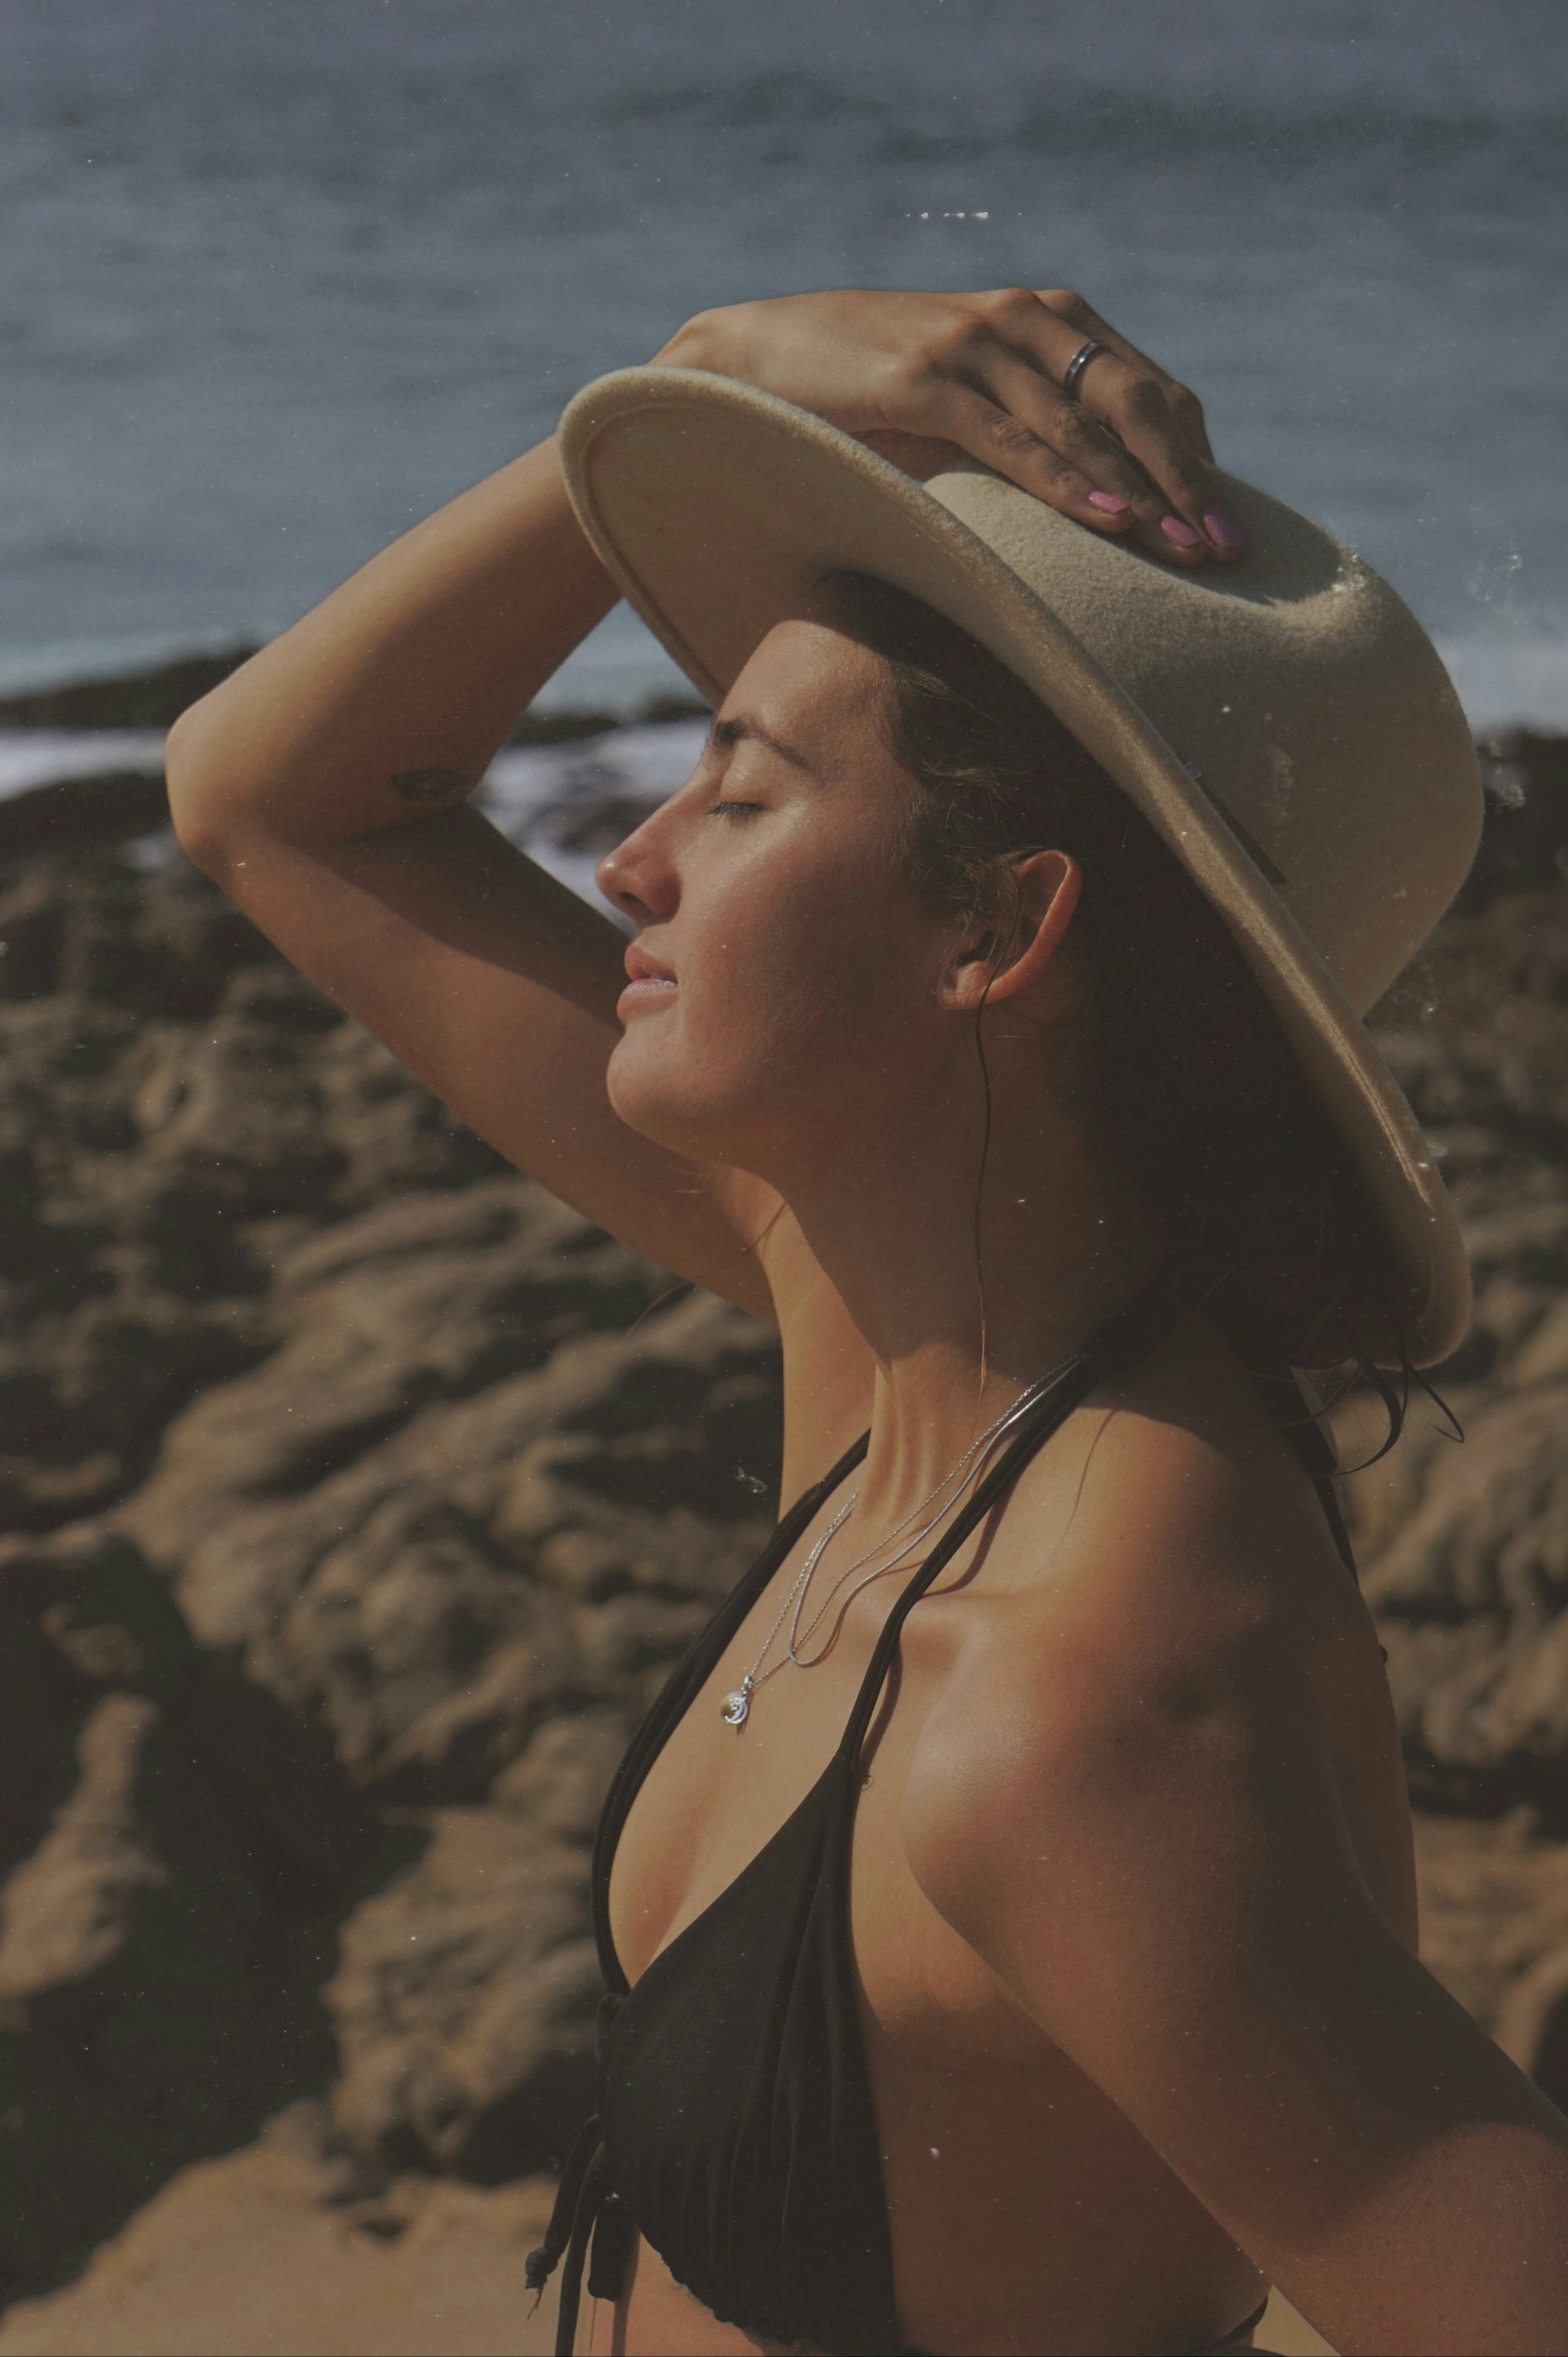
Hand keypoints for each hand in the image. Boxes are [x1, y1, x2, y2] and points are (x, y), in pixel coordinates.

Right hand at [651, 288, 1240, 565]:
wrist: (757, 360)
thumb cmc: (867, 397)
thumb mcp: (966, 410)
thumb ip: (1027, 439)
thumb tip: (1094, 524)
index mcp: (1049, 321)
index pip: (1150, 393)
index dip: (1194, 462)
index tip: (1229, 530)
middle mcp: (1025, 319)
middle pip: (1138, 404)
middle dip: (1188, 482)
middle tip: (1229, 550)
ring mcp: (976, 344)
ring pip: (1086, 421)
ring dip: (1144, 492)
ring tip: (1189, 549)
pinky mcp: (927, 378)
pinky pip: (1015, 436)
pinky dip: (1067, 481)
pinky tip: (1111, 521)